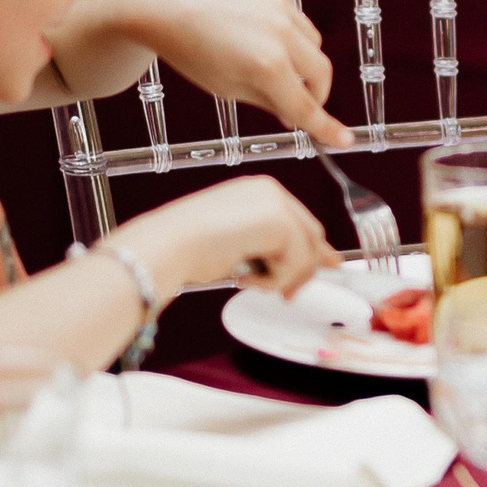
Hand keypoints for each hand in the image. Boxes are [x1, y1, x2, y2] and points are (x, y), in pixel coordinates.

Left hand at [118, 0, 351, 150]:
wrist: (163, 4)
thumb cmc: (190, 51)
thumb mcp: (228, 88)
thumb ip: (270, 101)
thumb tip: (297, 114)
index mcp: (268, 67)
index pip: (306, 106)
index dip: (326, 127)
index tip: (345, 141)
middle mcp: (281, 34)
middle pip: (321, 72)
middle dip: (315, 91)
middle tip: (297, 100)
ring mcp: (279, 5)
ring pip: (312, 42)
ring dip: (300, 58)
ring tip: (264, 58)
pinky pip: (295, 15)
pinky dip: (285, 30)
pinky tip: (253, 30)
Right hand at [128, 176, 341, 298]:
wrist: (169, 244)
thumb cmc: (190, 248)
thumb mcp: (240, 247)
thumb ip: (273, 250)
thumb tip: (306, 264)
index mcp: (260, 193)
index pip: (300, 222)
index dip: (310, 251)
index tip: (316, 271)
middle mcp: (272, 192)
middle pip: (310, 235)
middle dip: (303, 269)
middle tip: (287, 294)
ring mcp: (277, 203)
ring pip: (306, 251)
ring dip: (282, 277)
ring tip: (250, 282)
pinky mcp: (280, 221)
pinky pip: (296, 261)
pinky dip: (274, 279)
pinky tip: (245, 277)